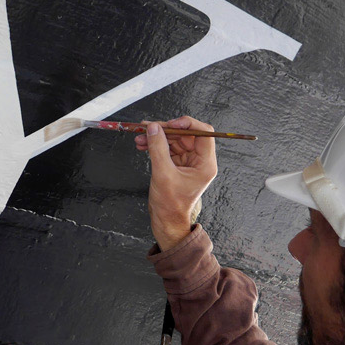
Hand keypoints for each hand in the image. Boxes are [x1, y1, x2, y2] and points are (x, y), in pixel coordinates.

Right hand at [135, 116, 217, 251]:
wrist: (166, 221)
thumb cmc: (170, 204)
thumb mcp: (163, 174)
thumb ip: (158, 148)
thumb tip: (153, 128)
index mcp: (205, 163)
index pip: (203, 133)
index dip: (187, 124)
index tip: (170, 123)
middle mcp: (199, 161)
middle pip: (186, 134)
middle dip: (165, 130)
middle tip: (148, 127)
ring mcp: (188, 162)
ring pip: (174, 140)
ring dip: (157, 137)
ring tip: (140, 137)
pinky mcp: (177, 165)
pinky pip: (168, 148)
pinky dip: (155, 145)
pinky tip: (142, 144)